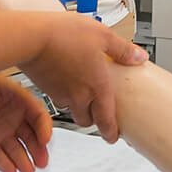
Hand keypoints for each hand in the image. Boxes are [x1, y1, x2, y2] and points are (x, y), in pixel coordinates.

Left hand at [0, 76, 51, 171]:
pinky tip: (11, 170)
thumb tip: (33, 101)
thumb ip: (14, 92)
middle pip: (30, 136)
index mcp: (17, 100)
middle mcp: (10, 117)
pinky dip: (5, 164)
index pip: (38, 116)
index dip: (44, 128)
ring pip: (16, 149)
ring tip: (27, 170)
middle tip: (42, 161)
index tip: (45, 139)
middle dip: (38, 150)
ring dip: (23, 160)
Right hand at [17, 11, 145, 142]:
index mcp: (97, 86)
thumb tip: (139, 57)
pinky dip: (63, 95)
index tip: (113, 136)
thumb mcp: (103, 36)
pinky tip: (65, 79)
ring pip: (71, 110)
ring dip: (77, 107)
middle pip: (87, 120)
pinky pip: (56, 98)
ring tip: (81, 93)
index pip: (106, 120)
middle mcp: (78, 95)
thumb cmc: (65, 35)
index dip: (111, 132)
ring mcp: (60, 94)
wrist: (31, 37)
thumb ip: (122, 49)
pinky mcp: (45, 88)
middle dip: (94, 120)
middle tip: (98, 114)